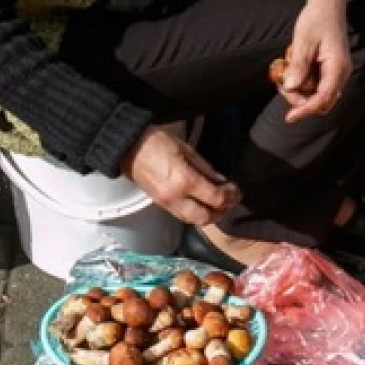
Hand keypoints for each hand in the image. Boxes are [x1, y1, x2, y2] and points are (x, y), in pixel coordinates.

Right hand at [124, 126, 238, 223]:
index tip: (235, 189)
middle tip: (229, 200)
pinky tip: (201, 204)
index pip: (215, 199)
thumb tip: (221, 180)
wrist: (129, 147)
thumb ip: (206, 168)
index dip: (230, 196)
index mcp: (185, 181)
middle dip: (221, 211)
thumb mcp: (187, 149)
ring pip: (193, 221)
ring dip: (208, 216)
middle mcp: (176, 198)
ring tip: (217, 204)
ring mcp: (166, 204)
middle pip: (205, 218)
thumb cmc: (156, 142)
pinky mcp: (160, 205)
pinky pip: (182, 216)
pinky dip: (195, 214)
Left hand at [281, 0, 351, 122]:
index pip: (323, 99)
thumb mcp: (304, 40)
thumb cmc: (318, 17)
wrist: (328, 2)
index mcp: (337, 68)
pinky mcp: (329, 68)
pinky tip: (292, 68)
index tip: (289, 118)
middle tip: (282, 84)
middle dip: (301, 100)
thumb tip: (291, 87)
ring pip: (318, 95)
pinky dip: (303, 82)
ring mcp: (336, 72)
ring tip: (285, 73)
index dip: (305, 110)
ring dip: (300, 91)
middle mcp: (340, 73)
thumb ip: (299, 65)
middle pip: (322, 102)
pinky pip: (315, 84)